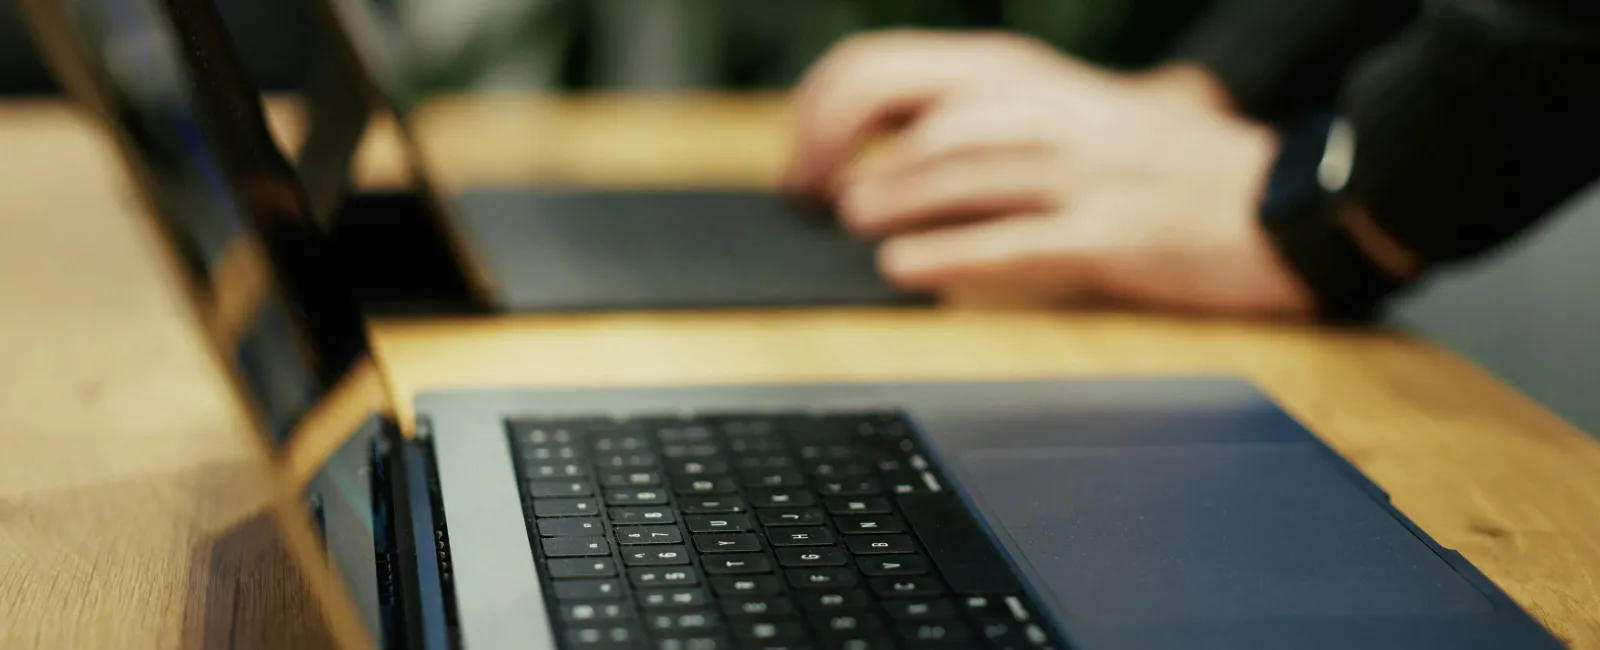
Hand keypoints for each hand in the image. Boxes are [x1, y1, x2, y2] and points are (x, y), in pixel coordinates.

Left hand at [786, 31, 1314, 316]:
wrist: (1282, 203)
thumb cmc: (1165, 167)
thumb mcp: (1073, 113)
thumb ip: (989, 120)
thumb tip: (890, 148)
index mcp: (1029, 79)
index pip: (895, 65)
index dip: (829, 107)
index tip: (801, 155)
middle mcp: (1050, 112)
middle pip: (919, 106)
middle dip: (844, 143)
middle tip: (806, 191)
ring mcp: (1083, 172)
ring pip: (962, 168)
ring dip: (893, 192)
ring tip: (848, 217)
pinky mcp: (1111, 235)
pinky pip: (1016, 241)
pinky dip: (951, 253)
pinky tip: (904, 267)